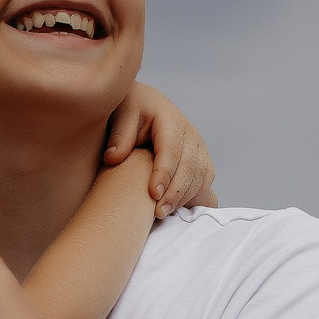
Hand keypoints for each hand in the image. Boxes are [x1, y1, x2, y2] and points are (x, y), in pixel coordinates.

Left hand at [105, 83, 216, 215]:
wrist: (143, 106)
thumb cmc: (130, 110)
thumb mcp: (121, 114)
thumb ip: (119, 135)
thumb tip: (113, 157)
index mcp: (170, 120)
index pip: (172, 150)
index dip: (164, 173)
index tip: (152, 193)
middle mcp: (190, 134)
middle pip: (191, 167)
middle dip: (176, 192)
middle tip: (158, 212)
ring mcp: (199, 148)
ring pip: (202, 176)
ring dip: (185, 197)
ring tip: (164, 212)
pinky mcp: (201, 160)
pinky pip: (205, 181)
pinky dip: (195, 196)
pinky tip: (177, 207)